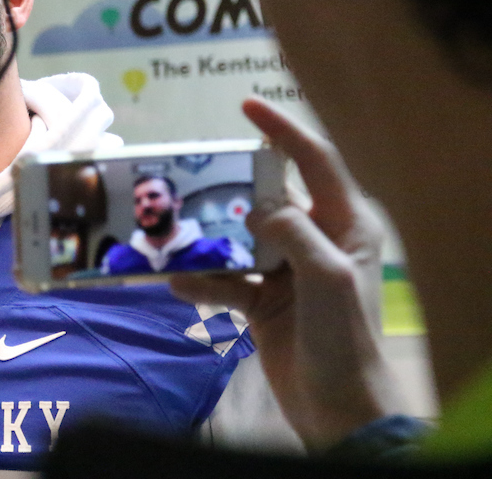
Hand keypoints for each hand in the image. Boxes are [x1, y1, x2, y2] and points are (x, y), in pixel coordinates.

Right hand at [170, 97, 405, 449]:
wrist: (338, 408)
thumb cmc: (344, 339)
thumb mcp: (327, 278)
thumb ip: (293, 232)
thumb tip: (256, 207)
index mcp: (345, 225)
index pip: (314, 163)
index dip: (282, 131)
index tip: (246, 106)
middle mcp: (315, 240)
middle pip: (265, 197)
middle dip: (226, 189)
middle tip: (187, 178)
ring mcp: (286, 271)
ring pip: (237, 237)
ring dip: (205, 240)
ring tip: (168, 233)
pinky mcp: (262, 300)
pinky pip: (223, 278)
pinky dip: (200, 282)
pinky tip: (176, 285)